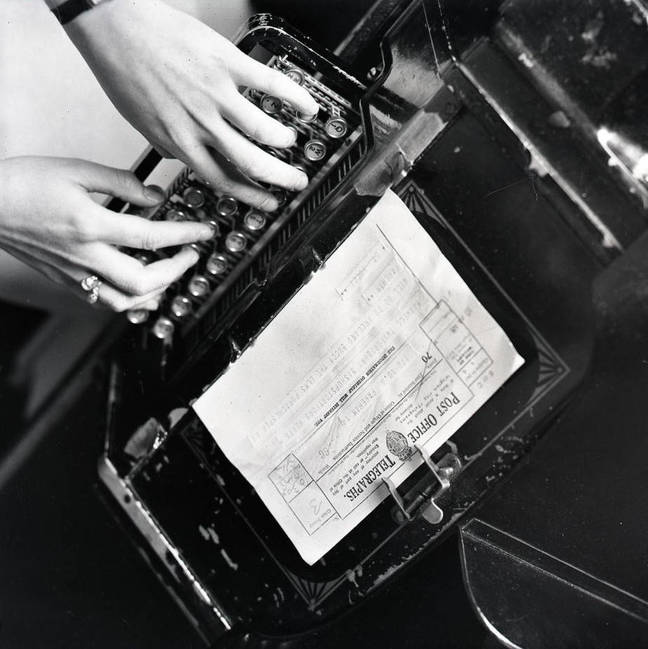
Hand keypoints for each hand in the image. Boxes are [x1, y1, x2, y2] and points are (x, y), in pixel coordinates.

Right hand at [0, 156, 213, 310]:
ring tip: (171, 272)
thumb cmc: (22, 184)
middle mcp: (85, 255)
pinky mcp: (66, 280)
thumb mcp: (75, 170)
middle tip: (191, 254)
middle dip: (178, 270)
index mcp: (90, 224)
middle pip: (145, 280)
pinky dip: (130, 299)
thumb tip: (154, 195)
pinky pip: (104, 301)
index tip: (204, 231)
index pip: (152, 236)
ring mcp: (75, 273)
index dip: (185, 234)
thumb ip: (120, 182)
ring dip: (157, 290)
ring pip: (125, 301)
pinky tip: (141, 289)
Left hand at [65, 0, 318, 210]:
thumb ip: (168, 144)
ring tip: (291, 141)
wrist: (114, 26)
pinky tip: (306, 105)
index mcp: (181, 142)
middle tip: (296, 182)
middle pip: (250, 162)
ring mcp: (216, 94)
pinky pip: (269, 83)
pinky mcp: (226, 63)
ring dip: (283, 141)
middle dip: (279, 178)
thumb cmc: (123, 69)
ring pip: (263, 130)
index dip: (251, 196)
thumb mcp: (141, 123)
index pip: (223, 180)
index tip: (268, 202)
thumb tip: (182, 157)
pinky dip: (294, 97)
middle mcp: (202, 124)